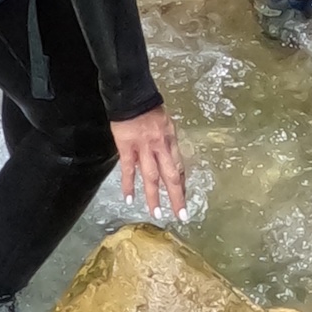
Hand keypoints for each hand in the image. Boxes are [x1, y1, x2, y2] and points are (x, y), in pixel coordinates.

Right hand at [112, 107, 186, 221]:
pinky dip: (128, 185)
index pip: (179, 167)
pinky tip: (129, 199)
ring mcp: (144, 148)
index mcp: (171, 140)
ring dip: (154, 197)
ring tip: (157, 214)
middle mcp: (161, 146)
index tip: (183, 200)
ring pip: (151, 177)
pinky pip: (129, 170)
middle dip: (176, 197)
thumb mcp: (167, 124)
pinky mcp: (127, 148)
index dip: (182, 185)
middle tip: (180, 215)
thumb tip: (168, 161)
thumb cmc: (150, 109)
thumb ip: (167, 144)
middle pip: (170, 176)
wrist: (133, 96)